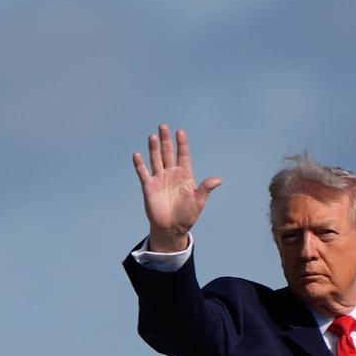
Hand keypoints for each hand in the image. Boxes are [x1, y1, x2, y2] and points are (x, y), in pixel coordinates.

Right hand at [132, 125, 222, 251]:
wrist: (172, 228)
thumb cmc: (187, 215)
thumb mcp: (199, 201)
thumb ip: (205, 188)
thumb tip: (218, 180)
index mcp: (184, 175)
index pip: (183, 155)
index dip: (181, 144)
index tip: (180, 131)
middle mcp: (171, 174)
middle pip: (168, 153)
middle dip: (166, 140)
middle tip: (163, 126)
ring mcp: (159, 179)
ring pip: (156, 160)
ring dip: (153, 149)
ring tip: (153, 136)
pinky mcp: (149, 187)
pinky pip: (143, 174)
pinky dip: (140, 165)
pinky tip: (137, 155)